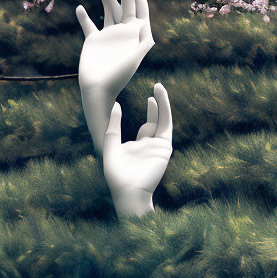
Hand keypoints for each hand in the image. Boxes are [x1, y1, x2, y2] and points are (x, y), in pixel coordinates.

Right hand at [75, 0, 154, 100]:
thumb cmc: (118, 77)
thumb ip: (141, 44)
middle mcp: (123, 31)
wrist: (98, 89)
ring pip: (109, 10)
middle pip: (126, 3)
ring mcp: (109, 35)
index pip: (139, 7)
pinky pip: (89, 26)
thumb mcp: (133, 60)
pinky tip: (79, 8)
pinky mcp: (94, 41)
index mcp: (135, 33)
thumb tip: (146, 27)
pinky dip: (84, 17)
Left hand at [104, 82, 173, 217]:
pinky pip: (165, 126)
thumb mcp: (110, 145)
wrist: (128, 190)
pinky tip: (158, 98)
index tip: (147, 97)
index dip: (149, 111)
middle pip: (157, 121)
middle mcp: (151, 146)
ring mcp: (158, 147)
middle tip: (156, 87)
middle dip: (157, 105)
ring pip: (164, 120)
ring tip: (159, 86)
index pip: (147, 126)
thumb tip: (116, 105)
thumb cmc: (116, 174)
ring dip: (163, 104)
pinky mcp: (164, 148)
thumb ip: (113, 126)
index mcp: (139, 148)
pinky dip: (164, 111)